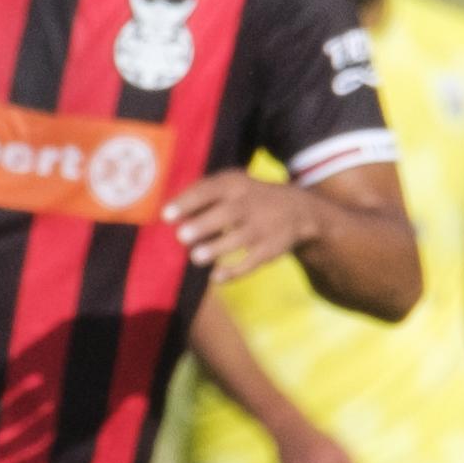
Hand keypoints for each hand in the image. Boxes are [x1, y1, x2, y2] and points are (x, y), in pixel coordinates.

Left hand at [161, 171, 318, 282]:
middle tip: (181, 236)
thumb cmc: (246, 199)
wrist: (299, 210)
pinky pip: (254, 260)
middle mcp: (250, 204)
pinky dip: (236, 270)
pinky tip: (216, 277)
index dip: (188, 201)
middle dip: (204, 225)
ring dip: (218, 248)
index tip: (166, 215)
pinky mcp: (272, 248)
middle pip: (228, 213)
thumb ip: (199, 198)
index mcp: (234, 185)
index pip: (209, 190)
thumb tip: (164, 217)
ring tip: (197, 257)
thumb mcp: (230, 188)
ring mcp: (264, 226)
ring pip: (241, 238)